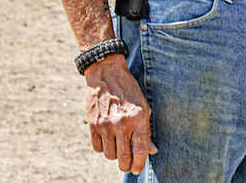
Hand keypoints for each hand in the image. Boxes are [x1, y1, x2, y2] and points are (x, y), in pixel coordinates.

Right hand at [84, 54, 156, 173]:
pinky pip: (97, 148)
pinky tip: (107, 140)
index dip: (139, 164)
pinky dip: (102, 148)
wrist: (107, 74)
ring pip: (109, 155)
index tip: (137, 170)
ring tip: (118, 146)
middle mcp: (122, 123)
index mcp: (138, 118)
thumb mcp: (144, 107)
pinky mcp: (93, 124)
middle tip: (127, 166)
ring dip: (114, 155)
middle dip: (126, 166)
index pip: (140, 150)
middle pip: (123, 158)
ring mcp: (106, 124)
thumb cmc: (129, 91)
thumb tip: (152, 151)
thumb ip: (147, 131)